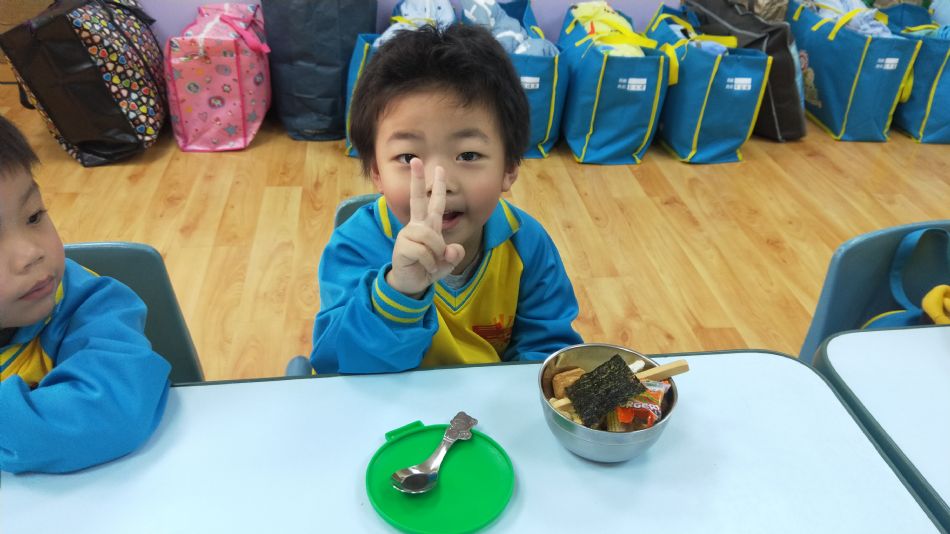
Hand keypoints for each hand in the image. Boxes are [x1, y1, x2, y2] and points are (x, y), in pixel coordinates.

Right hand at [386, 158, 464, 297]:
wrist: (412, 284)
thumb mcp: (447, 262)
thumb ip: (454, 254)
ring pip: (431, 237)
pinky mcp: (402, 247)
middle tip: (415, 160)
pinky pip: (424, 252)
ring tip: (432, 264)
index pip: (434, 203)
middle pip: (417, 200)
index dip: (437, 186)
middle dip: (417, 180)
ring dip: (436, 254)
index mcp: (428, 226)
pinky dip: (430, 264)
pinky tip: (425, 269)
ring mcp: (408, 235)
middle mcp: (417, 226)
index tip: (438, 167)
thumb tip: (451, 250)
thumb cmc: (428, 268)